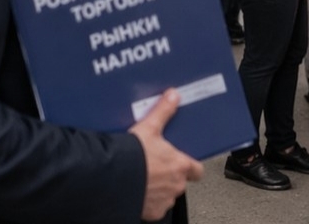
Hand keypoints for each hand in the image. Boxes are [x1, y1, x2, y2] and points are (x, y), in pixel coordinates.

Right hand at [128, 89, 203, 219]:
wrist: (110, 179)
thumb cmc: (131, 156)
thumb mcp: (148, 128)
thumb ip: (163, 111)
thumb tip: (173, 96)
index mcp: (180, 166)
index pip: (197, 169)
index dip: (192, 165)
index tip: (185, 162)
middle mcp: (176, 185)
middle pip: (180, 181)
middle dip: (170, 175)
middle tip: (156, 166)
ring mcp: (164, 200)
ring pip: (167, 194)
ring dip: (160, 188)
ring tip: (144, 177)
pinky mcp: (151, 212)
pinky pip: (154, 207)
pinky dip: (148, 200)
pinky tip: (137, 189)